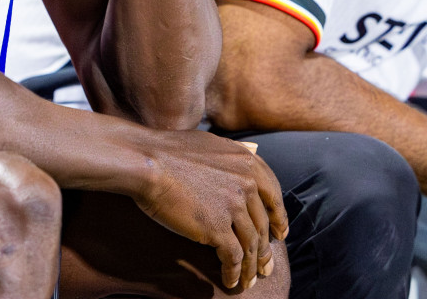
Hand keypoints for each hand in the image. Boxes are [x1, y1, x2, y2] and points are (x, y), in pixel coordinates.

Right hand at [134, 130, 287, 292]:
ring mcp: (234, 206)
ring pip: (252, 244)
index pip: (273, 195)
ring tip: (249, 280)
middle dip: (267, 249)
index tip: (279, 233)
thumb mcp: (210, 145)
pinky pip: (233, 256)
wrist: (147, 162)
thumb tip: (236, 165)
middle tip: (266, 265)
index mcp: (246, 162)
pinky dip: (234, 272)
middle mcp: (246, 183)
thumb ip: (230, 158)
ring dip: (251, 266)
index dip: (278, 218)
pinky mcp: (218, 227)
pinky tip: (230, 281)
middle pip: (263, 223)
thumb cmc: (168, 152)